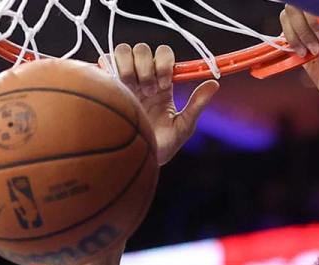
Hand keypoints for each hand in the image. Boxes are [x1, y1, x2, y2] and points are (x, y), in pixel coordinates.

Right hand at [106, 43, 218, 165]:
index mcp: (162, 84)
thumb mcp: (183, 127)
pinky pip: (104, 61)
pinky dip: (109, 67)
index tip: (165, 87)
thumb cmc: (161, 146)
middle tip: (148, 92)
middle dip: (146, 67)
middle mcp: (143, 78)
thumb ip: (197, 104)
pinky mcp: (106, 86)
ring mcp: (123, 81)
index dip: (164, 64)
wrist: (136, 161)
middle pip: (142, 49)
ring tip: (130, 89)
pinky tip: (117, 88)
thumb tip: (215, 83)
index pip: (163, 54)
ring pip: (123, 50)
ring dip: (128, 66)